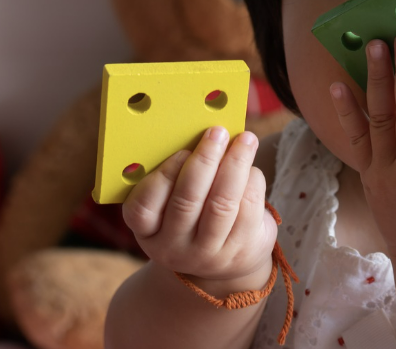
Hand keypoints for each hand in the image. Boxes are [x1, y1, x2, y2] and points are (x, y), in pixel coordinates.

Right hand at [121, 127, 277, 281]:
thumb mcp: (172, 205)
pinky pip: (248, 209)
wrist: (225, 262)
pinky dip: (252, 181)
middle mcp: (173, 248)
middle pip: (187, 201)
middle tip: (217, 133)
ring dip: (235, 165)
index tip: (183, 150)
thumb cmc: (195, 217)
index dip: (163, 176)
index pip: (143, 207)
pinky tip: (251, 167)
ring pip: (222, 204)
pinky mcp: (240, 252)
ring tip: (245, 139)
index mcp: (147, 232)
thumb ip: (176, 176)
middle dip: (204, 161)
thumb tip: (201, 133)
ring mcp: (207, 254)